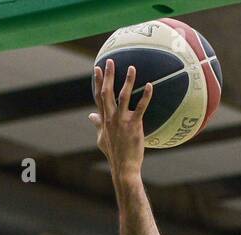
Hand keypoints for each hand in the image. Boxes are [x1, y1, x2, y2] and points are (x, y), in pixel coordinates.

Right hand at [89, 63, 152, 182]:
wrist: (123, 167)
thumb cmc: (114, 154)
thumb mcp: (101, 139)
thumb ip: (97, 125)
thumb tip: (90, 116)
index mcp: (103, 119)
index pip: (98, 96)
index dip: (97, 81)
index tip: (97, 68)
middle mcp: (110, 118)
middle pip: (107, 92)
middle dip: (108, 75)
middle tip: (110, 61)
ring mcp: (121, 121)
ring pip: (123, 96)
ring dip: (127, 81)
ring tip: (131, 68)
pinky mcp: (134, 126)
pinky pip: (141, 107)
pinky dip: (145, 96)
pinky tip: (150, 85)